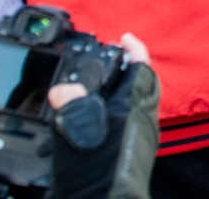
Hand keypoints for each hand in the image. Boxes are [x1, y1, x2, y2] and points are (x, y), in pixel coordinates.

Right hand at [52, 34, 159, 198]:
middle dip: (128, 69)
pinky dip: (111, 118)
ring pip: (135, 106)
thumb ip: (72, 101)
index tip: (124, 38)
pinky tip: (90, 124)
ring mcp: (139, 139)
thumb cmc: (96, 170)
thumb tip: (64, 90)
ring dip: (120, 93)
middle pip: (143, 85)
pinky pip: (125, 126)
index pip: (142, 67)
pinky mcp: (131, 155)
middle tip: (110, 61)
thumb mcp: (77, 127)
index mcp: (135, 106)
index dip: (134, 49)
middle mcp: (143, 120)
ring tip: (95, 90)